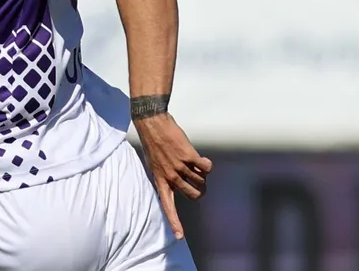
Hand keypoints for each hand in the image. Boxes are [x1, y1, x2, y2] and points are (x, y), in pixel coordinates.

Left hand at [133, 113, 211, 239]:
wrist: (152, 122)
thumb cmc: (153, 142)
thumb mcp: (154, 163)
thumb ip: (166, 176)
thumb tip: (179, 183)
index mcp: (160, 179)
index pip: (167, 205)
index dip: (175, 222)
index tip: (180, 237)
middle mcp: (170, 176)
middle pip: (194, 194)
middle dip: (200, 189)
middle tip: (199, 180)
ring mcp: (179, 166)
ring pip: (201, 180)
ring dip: (202, 173)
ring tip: (194, 162)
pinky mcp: (188, 156)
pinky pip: (206, 167)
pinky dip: (207, 164)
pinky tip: (201, 159)